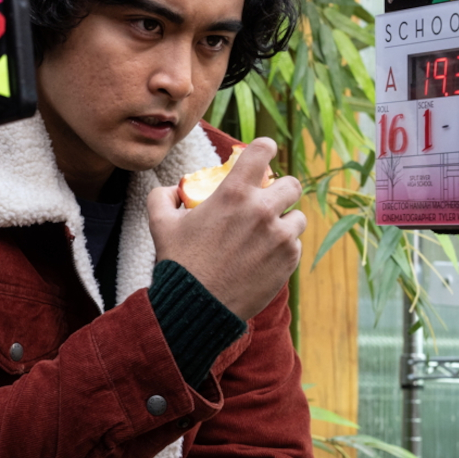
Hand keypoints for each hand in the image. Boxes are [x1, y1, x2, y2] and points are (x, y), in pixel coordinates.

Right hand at [147, 137, 305, 320]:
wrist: (198, 308)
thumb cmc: (179, 264)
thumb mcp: (160, 224)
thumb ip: (164, 197)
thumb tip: (175, 189)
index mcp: (234, 193)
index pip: (262, 151)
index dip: (264, 149)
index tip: (262, 155)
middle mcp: (262, 210)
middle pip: (292, 184)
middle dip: (281, 190)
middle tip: (268, 202)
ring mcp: (280, 236)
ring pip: (298, 217)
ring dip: (285, 222)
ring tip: (267, 234)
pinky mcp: (289, 260)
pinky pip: (295, 244)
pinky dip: (283, 248)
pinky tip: (263, 257)